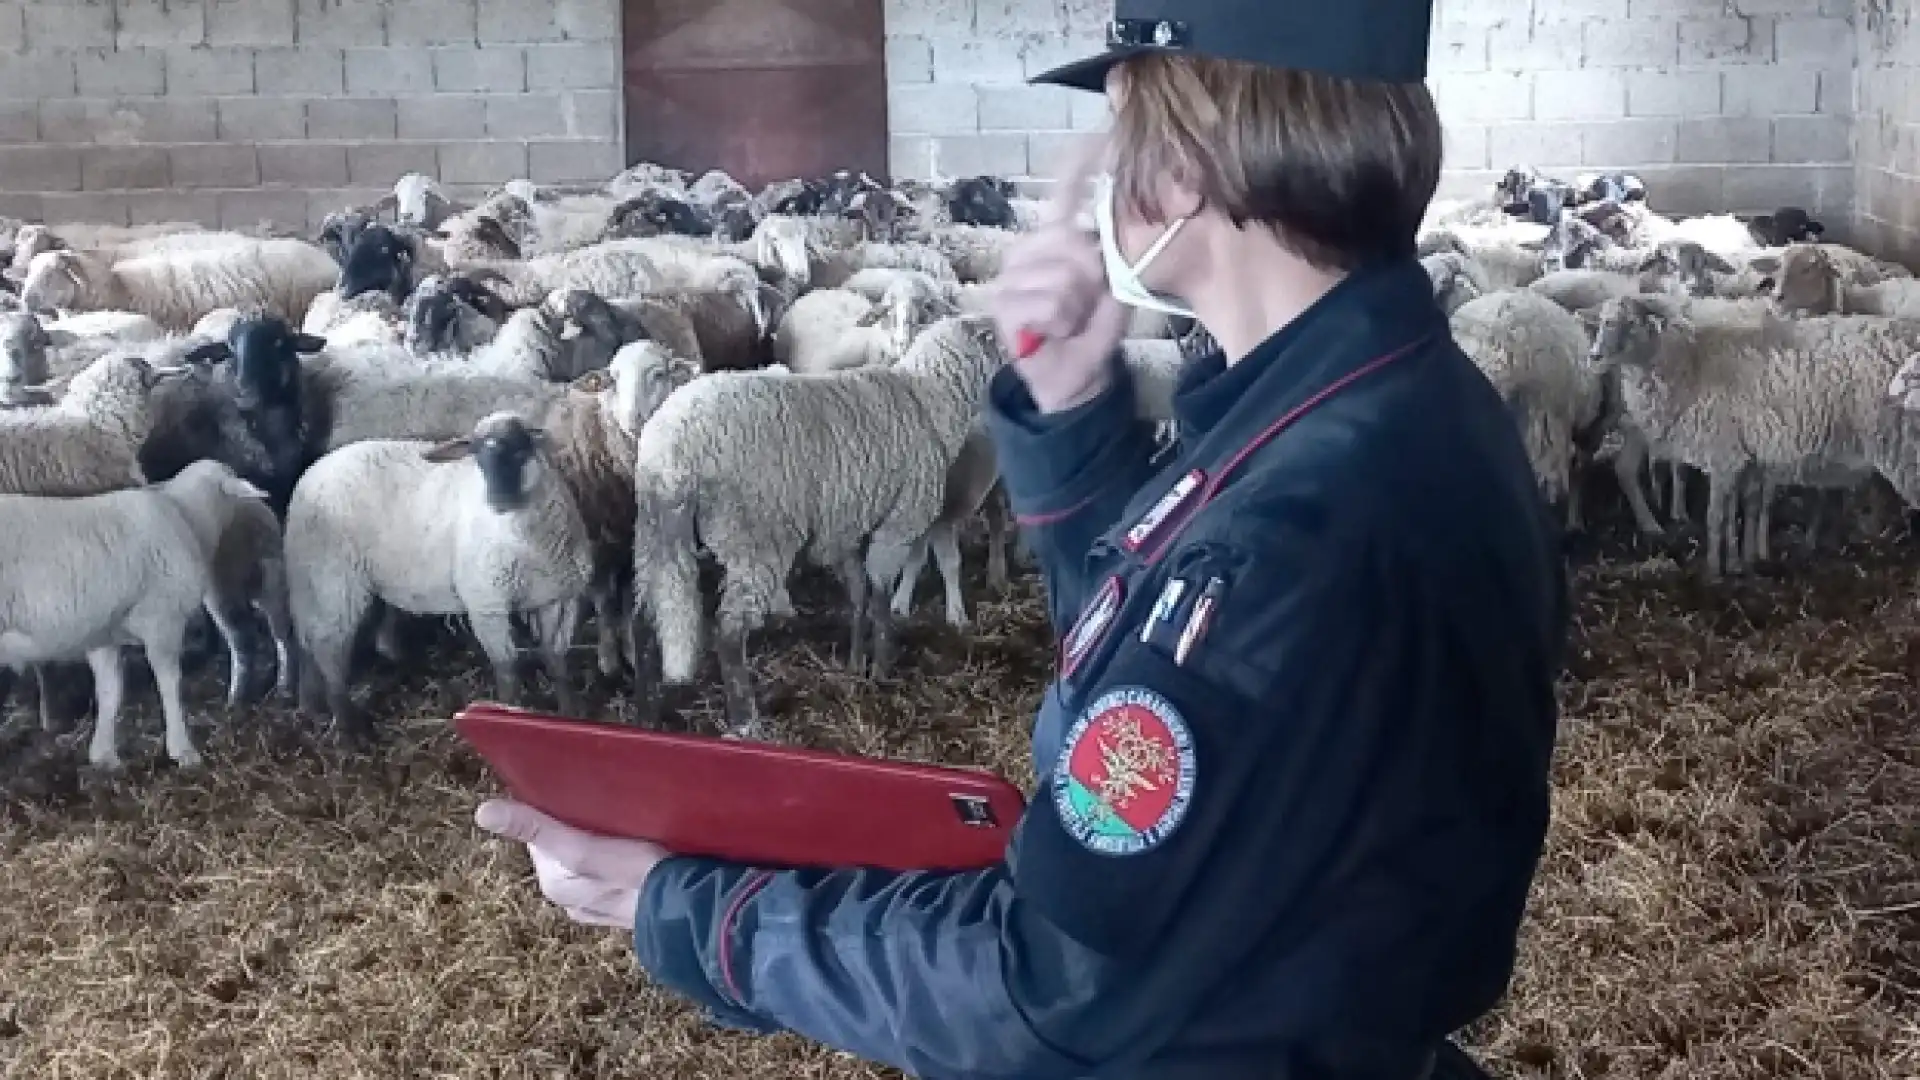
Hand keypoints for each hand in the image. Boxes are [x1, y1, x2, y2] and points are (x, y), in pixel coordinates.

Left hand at [475, 798, 670, 929]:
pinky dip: (619, 854)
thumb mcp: (583, 848)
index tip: (574, 784)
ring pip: (590, 856)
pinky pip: (613, 870)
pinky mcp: (627, 904)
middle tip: (604, 799)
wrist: (692, 908)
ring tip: (623, 816)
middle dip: (578, 821)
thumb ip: (537, 828)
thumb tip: (482, 812)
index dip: (552, 805)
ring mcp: (600, 905)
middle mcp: (571, 899)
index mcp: (555, 883)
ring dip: (600, 836)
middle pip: (564, 843)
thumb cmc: (637, 874)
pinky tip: (639, 842)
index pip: (539, 831)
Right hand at [988, 137, 1128, 413]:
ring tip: (1069, 321)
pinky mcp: (1002, 304)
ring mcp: (1011, 276)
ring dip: (1076, 307)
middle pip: (1071, 242)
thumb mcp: (1116, 290)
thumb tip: (1104, 237)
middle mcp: (1028, 250)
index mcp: (1056, 240)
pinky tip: (1051, 332)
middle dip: (1091, 278)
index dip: (1077, 168)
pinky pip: (1048, 303)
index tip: (1095, 137)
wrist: (1074, 376)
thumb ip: (1112, 259)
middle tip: (1085, 304)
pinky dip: (1059, 323)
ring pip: (1061, 278)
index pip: (1064, 195)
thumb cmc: (1092, 329)